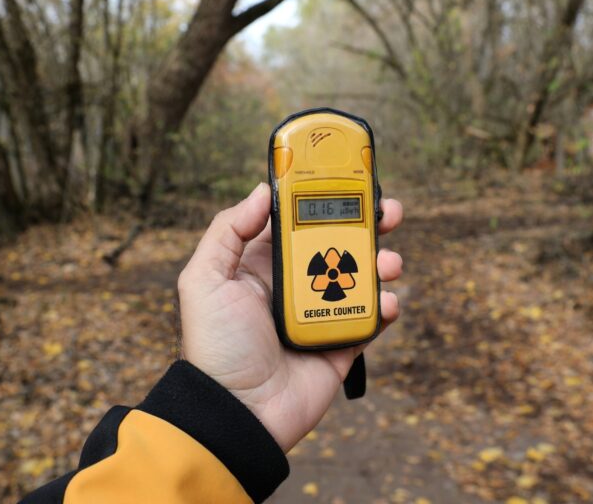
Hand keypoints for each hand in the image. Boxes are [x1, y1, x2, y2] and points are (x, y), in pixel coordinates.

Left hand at [178, 182, 403, 451]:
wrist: (238, 413)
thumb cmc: (215, 348)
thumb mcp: (203, 280)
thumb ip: (228, 231)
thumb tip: (262, 191)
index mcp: (262, 265)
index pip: (297, 221)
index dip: (322, 199)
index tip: (347, 179)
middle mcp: (293, 284)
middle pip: (338, 243)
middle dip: (368, 224)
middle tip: (388, 211)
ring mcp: (320, 313)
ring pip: (361, 277)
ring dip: (383, 263)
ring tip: (389, 263)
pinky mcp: (341, 343)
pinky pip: (372, 318)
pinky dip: (386, 306)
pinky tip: (387, 301)